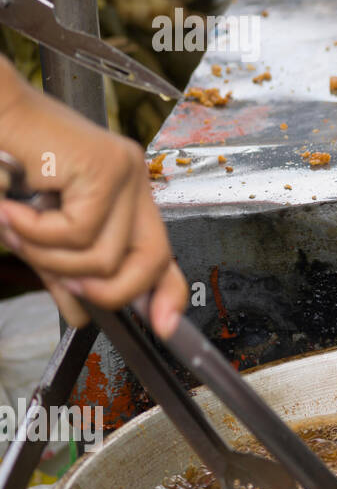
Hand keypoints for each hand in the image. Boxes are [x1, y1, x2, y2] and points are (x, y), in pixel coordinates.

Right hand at [0, 57, 187, 334]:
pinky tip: (13, 208)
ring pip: (105, 255)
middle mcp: (134, 181)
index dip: (169, 293)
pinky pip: (78, 230)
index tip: (163, 325)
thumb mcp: (41, 232)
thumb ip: (63, 271)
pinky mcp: (104, 165)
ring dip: (50, 256)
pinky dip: (35, 231)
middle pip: (151, 260)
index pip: (164, 253)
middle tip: (62, 283)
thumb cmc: (5, 163)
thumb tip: (80, 315)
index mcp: (125, 197)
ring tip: (17, 228)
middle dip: (107, 290)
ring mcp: (124, 171)